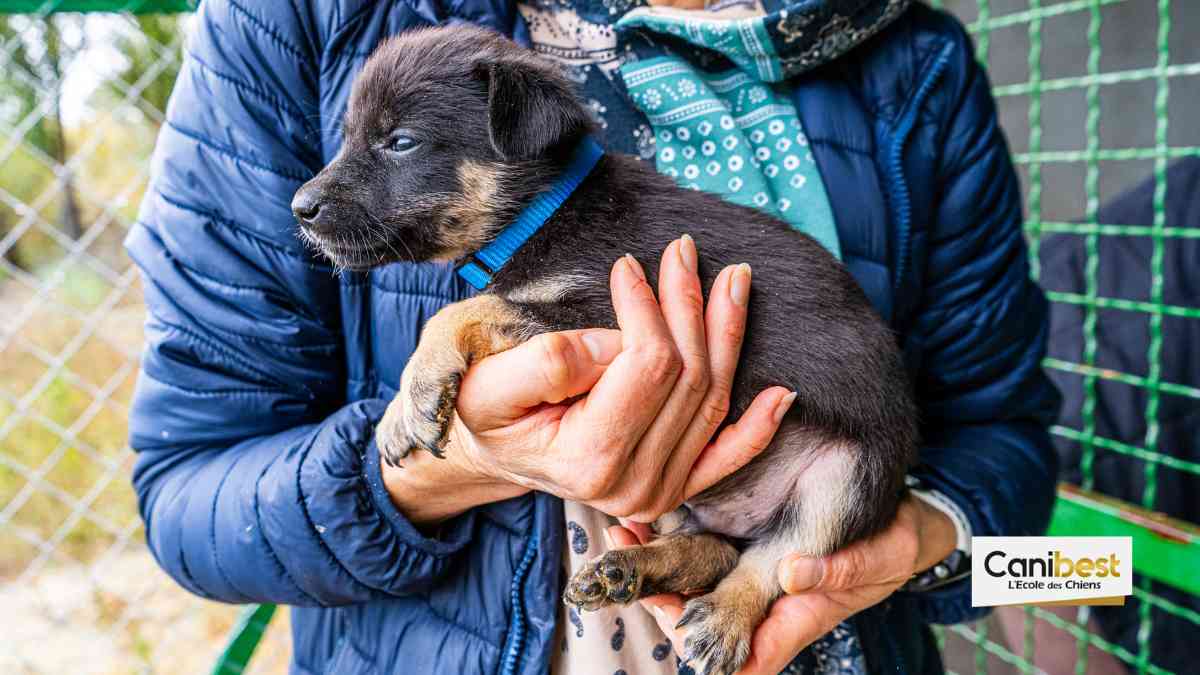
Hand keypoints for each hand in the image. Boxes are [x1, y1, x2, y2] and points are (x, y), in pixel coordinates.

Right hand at [384, 236, 794, 523]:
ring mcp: (659, 491)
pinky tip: (780, 392)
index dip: (646, 308)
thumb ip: (546, 362)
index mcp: (589, 459)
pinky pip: (727, 457)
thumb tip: (614, 343)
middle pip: (688, 379)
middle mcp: (633, 485)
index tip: (629, 265)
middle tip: (685, 251)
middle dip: (689, 306)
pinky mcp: (673, 487)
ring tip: (733, 280)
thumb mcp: (487, 379)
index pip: (647, 366)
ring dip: (728, 336)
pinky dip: (757, 426)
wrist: (483, 448)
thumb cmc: (483, 407)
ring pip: (713, 401)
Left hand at [613, 495, 958, 673]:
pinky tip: (641, 513)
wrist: (895, 518)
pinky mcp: (741, 536)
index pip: (737, 656)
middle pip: (696, 619)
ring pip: (688, 581)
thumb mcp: (875, 559)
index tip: (672, 619)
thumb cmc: (889, 550)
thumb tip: (791, 573)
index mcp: (789, 619)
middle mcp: (758, 600)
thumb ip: (838, 570)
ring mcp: (745, 569)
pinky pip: (697, 542)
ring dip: (651, 564)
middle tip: (622, 564)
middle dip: (657, 597)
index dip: (701, 645)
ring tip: (619, 533)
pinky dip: (667, 532)